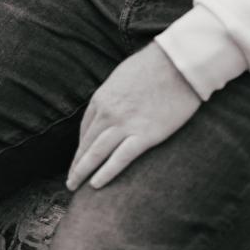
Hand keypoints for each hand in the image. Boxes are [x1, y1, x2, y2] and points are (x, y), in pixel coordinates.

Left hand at [66, 43, 202, 191]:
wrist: (178, 63)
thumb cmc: (154, 65)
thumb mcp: (123, 76)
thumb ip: (113, 94)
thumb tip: (111, 106)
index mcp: (102, 97)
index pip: (85, 128)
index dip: (81, 147)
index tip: (79, 159)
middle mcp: (108, 112)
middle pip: (87, 143)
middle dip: (77, 164)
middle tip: (70, 181)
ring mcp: (125, 124)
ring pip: (97, 153)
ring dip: (83, 172)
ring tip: (75, 186)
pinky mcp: (145, 135)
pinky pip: (120, 159)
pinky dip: (106, 173)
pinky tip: (96, 185)